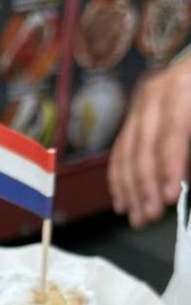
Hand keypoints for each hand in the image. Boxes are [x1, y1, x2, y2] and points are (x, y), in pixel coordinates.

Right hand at [108, 56, 190, 227]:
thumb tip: (186, 181)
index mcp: (181, 89)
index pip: (170, 136)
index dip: (168, 169)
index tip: (168, 197)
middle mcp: (155, 95)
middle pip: (143, 148)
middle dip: (145, 186)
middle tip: (150, 214)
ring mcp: (141, 104)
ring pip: (127, 153)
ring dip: (130, 190)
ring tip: (137, 215)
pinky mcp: (134, 115)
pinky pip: (120, 151)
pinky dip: (120, 178)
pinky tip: (123, 200)